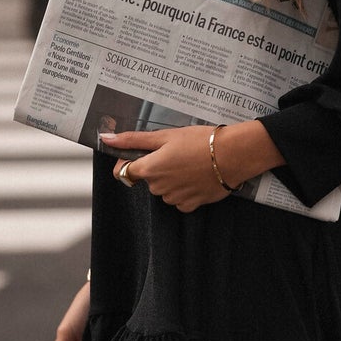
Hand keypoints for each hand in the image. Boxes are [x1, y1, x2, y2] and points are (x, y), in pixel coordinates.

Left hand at [101, 125, 234, 212]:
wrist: (233, 155)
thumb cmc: (201, 141)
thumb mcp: (166, 135)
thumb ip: (134, 140)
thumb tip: (107, 138)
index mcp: (150, 168)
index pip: (125, 171)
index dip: (129, 162)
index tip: (140, 154)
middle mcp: (159, 187)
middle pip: (148, 179)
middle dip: (156, 168)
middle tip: (176, 153)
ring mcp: (175, 198)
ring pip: (164, 190)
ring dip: (171, 179)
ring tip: (190, 163)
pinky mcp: (191, 205)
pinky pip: (179, 199)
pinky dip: (184, 190)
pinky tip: (197, 176)